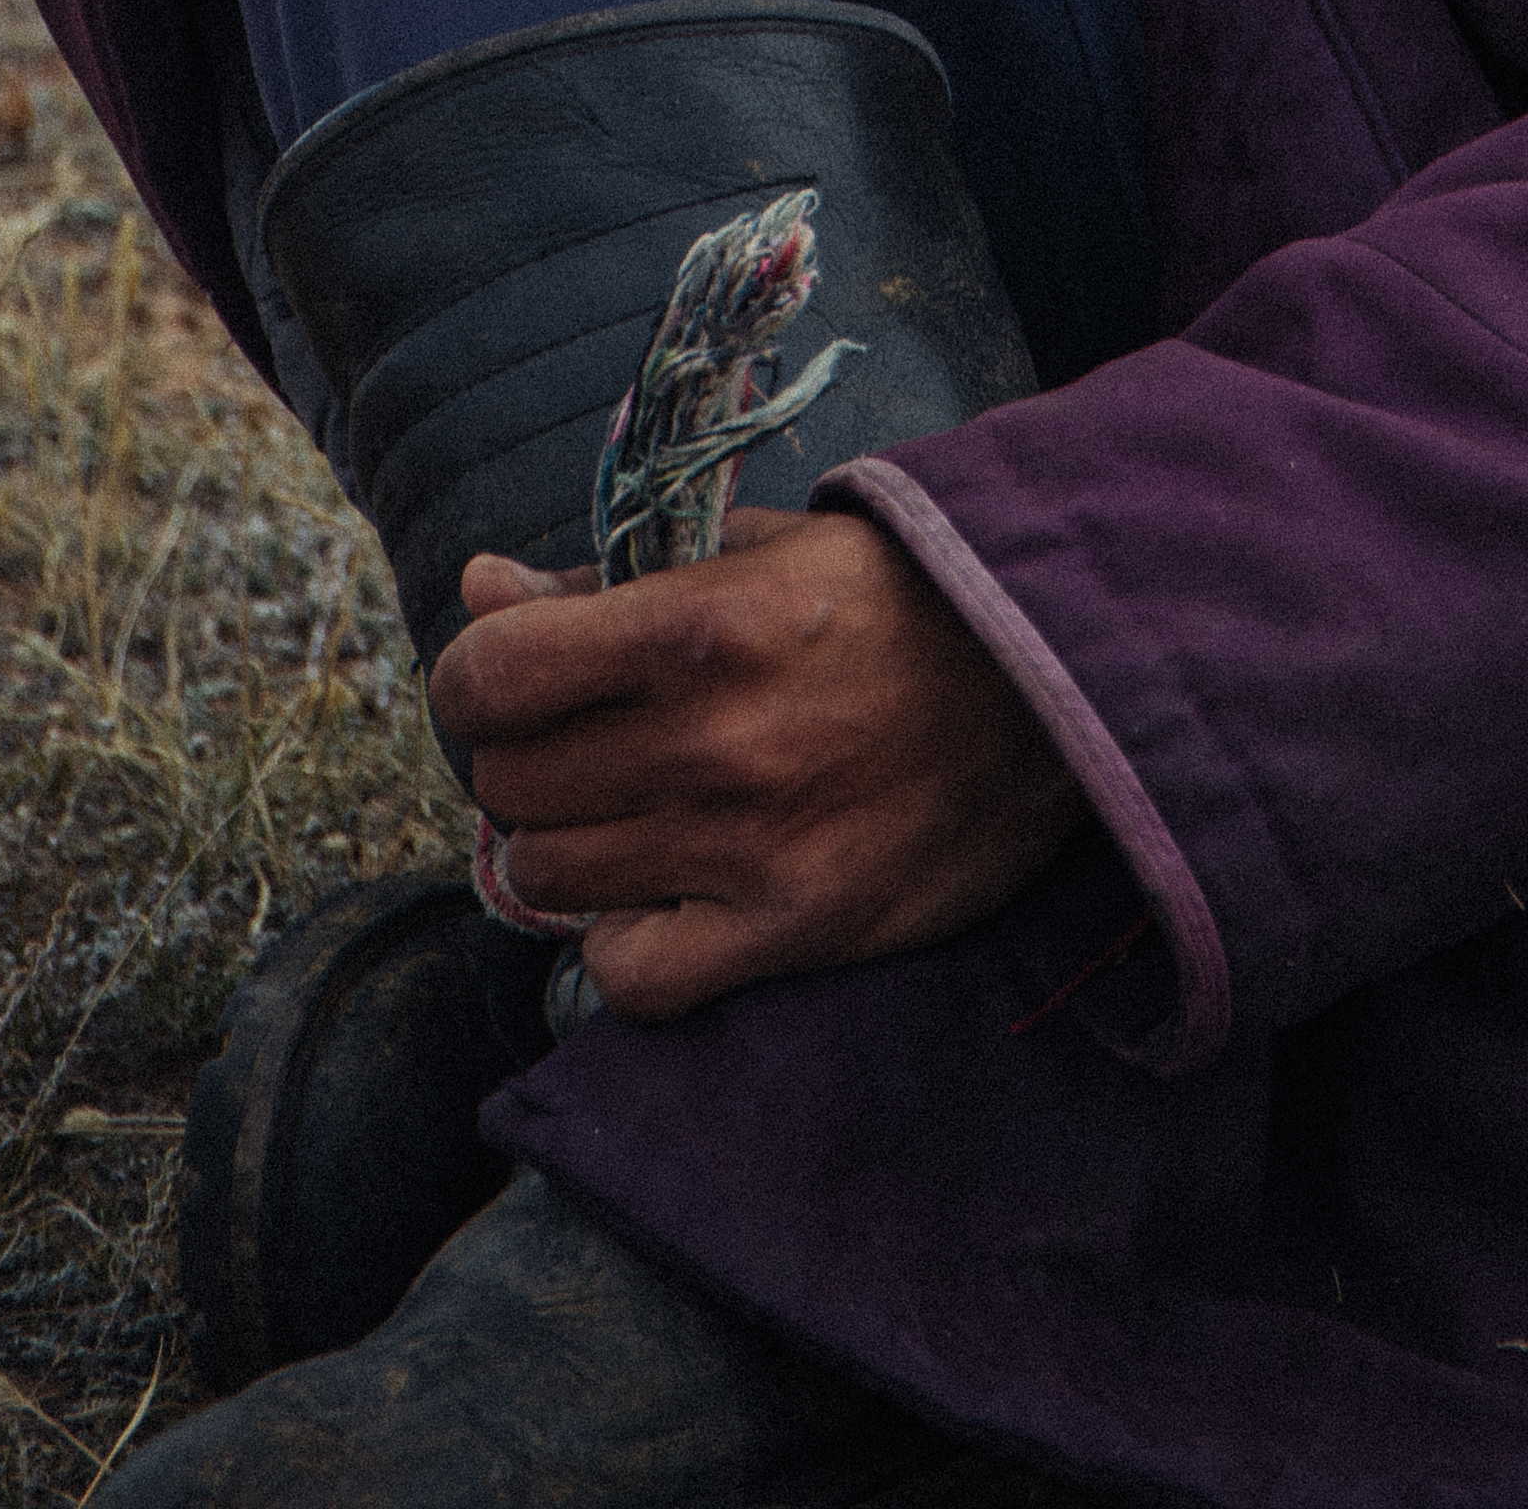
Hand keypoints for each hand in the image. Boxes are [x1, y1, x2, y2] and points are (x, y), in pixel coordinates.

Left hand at [435, 514, 1078, 1016]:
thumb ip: (606, 581)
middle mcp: (711, 742)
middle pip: (511, 784)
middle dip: (527, 758)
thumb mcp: (755, 552)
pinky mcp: (793, 931)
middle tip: (586, 739)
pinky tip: (663, 893)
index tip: (504, 677)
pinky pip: (630, 975)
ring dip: (571, 844)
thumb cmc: (891, 600)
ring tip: (630, 809)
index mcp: (698, 623)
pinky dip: (624, 941)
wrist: (1054, 681)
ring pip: (550, 879)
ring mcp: (748, 848)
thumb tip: (475, 593)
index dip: (473, 676)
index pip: (491, 675)